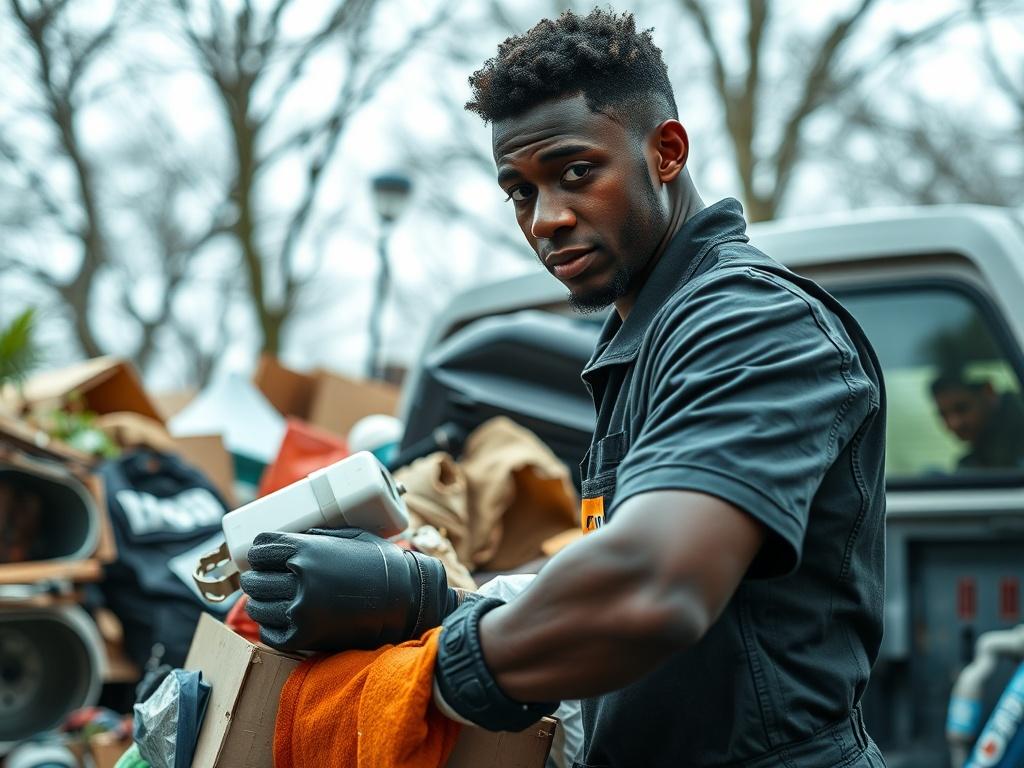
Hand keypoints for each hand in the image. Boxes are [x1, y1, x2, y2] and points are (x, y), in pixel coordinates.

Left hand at [240, 528, 456, 651]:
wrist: (407, 599)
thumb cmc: (382, 563)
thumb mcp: (350, 535)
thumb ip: (318, 536)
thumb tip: (293, 537)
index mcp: (306, 550)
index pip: (261, 548)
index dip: (257, 551)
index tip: (258, 556)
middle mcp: (299, 578)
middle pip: (256, 579)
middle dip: (256, 578)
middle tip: (261, 579)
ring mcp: (301, 610)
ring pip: (258, 607)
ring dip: (259, 603)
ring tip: (267, 601)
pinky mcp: (305, 637)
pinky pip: (270, 634)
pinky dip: (270, 627)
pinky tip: (278, 620)